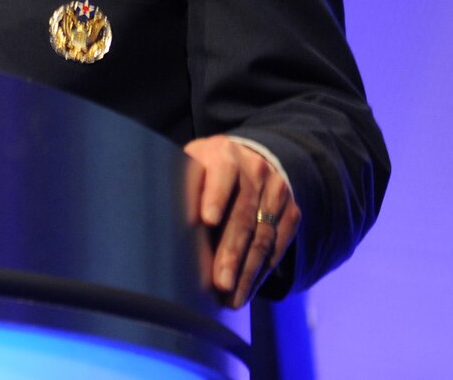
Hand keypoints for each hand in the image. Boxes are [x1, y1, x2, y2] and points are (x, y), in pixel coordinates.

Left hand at [184, 135, 299, 308]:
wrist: (250, 160)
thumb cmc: (205, 172)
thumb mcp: (191, 167)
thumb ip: (182, 188)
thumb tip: (161, 227)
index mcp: (224, 154)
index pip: (222, 173)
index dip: (215, 196)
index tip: (206, 220)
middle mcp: (255, 169)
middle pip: (243, 214)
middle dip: (231, 252)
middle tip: (220, 283)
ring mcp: (277, 191)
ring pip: (263, 236)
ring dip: (247, 271)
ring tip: (232, 298)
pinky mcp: (291, 212)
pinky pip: (278, 246)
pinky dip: (263, 271)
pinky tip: (248, 289)